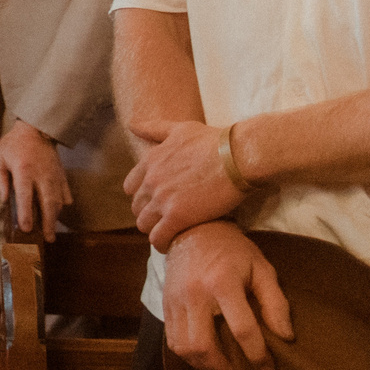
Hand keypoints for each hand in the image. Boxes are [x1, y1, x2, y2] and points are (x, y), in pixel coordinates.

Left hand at [0, 119, 70, 240]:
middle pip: (48, 202)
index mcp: (24, 170)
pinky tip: (57, 214)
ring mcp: (54, 176)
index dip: (26, 213)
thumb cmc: (13, 146)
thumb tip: (4, 199)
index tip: (26, 228)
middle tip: (46, 239)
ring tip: (51, 233)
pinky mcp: (62, 176)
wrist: (35, 129)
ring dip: (55, 218)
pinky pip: (65, 194)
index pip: (25, 195)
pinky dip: (62, 206)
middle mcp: (42, 175)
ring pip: (58, 201)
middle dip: (48, 223)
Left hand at [125, 118, 249, 251]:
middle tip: (166, 219)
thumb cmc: (214, 141)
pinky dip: (162, 243)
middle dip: (148, 214)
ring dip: (154, 229)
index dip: (143, 197)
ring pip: (144, 224)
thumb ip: (154, 129)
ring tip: (170, 232)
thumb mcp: (180, 128)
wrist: (237, 156)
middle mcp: (150, 181)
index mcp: (149, 161)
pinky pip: (158, 237)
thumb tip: (132, 125)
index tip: (156, 202)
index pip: (131, 187)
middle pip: (137, 207)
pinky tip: (171, 244)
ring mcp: (162, 199)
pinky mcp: (177, 216)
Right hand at [161, 222, 293, 369]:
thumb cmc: (233, 251)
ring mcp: (175, 300)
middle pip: (203, 346)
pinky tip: (206, 354)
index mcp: (222, 282)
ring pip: (184, 348)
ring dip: (205, 365)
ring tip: (223, 366)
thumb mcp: (262, 268)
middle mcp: (194, 293)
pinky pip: (173, 341)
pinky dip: (190, 355)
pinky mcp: (165, 304)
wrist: (193, 230)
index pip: (241, 329)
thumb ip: (275, 302)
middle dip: (224, 368)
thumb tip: (285, 336)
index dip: (258, 355)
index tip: (268, 369)